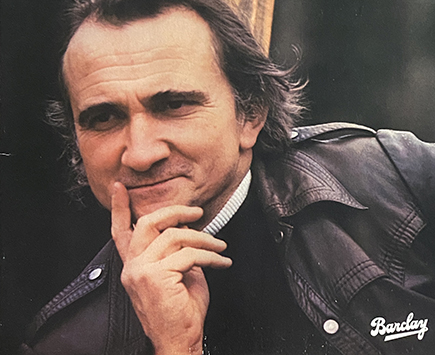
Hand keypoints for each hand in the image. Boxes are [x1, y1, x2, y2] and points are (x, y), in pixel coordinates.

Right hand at [111, 182, 231, 354]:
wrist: (179, 342)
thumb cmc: (181, 311)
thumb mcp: (176, 274)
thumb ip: (176, 251)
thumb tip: (189, 229)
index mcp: (133, 265)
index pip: (120, 230)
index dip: (120, 207)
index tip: (120, 187)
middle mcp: (132, 266)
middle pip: (149, 222)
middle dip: (176, 211)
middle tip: (198, 212)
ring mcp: (141, 271)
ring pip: (175, 236)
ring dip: (204, 238)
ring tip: (219, 246)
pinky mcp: (155, 276)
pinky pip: (189, 255)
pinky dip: (211, 256)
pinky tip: (222, 261)